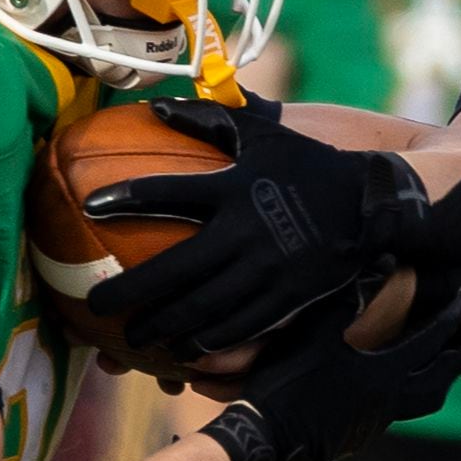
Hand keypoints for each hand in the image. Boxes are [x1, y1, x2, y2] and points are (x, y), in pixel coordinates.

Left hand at [85, 98, 428, 355]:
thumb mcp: (262, 135)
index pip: (167, 192)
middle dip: (128, 290)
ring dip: (161, 327)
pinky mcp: (286, 299)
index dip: (126, 198)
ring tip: (132, 338)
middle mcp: (245, 232)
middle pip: (173, 269)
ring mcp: (266, 271)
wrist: (370, 206)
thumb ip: (208, 120)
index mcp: (234, 187)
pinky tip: (182, 352)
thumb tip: (155, 107)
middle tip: (93, 304)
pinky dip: (205, 343)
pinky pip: (238, 328)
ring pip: (201, 309)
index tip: (90, 206)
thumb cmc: (307, 165)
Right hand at [202, 271, 460, 460]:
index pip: (432, 339)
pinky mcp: (356, 437)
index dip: (452, 316)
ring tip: (433, 372)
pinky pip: (392, 415)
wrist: (267, 436)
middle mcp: (389, 401)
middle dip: (454, 363)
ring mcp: (374, 423)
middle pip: (437, 382)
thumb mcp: (316, 333)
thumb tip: (378, 265)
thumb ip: (346, 301)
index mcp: (385, 372)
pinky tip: (385, 390)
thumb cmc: (290, 380)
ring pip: (418, 404)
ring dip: (430, 385)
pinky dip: (401, 399)